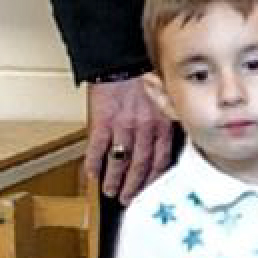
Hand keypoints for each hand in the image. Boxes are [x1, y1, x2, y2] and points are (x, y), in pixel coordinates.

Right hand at [85, 75, 174, 204]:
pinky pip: (97, 147)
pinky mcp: (101, 121)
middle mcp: (144, 127)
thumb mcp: (164, 96)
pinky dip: (94, 162)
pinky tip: (91, 174)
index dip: (156, 176)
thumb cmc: (142, 72)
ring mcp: (122, 126)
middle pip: (141, 163)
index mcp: (161, 121)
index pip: (162, 157)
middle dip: (135, 185)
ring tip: (110, 191)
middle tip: (128, 199)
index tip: (152, 189)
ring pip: (120, 160)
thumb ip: (164, 117)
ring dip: (115, 179)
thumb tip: (166, 136)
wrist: (120, 58)